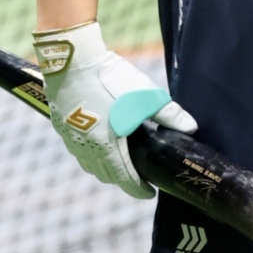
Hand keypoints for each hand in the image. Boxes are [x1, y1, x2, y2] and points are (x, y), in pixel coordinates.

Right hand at [33, 20, 196, 197]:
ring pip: (89, 163)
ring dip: (105, 167)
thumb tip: (192, 128)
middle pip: (106, 175)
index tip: (150, 193)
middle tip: (138, 174)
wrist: (73, 60)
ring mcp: (70, 138)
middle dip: (123, 179)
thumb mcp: (147, 96)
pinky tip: (98, 137)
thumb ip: (170, 115)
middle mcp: (86, 149)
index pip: (125, 180)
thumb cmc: (112, 80)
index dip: (139, 190)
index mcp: (107, 148)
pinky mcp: (60, 125)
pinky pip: (78, 148)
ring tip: (119, 159)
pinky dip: (90, 151)